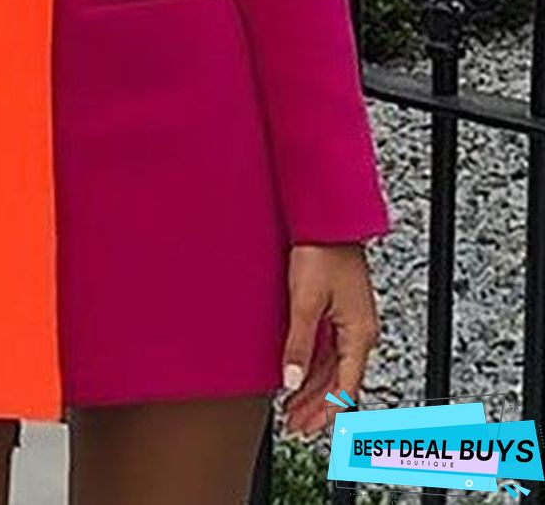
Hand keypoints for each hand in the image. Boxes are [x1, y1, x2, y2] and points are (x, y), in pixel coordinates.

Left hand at [279, 242, 380, 437]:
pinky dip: (314, 367)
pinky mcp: (340, 310)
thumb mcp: (305, 301)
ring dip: (314, 390)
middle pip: (340, 382)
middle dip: (318, 408)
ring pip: (333, 368)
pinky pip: (329, 350)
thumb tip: (291, 380)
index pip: (345, 388)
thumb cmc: (323, 253)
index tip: (307, 429)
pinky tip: (299, 375)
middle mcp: (359, 331)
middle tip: (295, 427)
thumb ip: (298, 343)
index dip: (326, 413)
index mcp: (359, 334)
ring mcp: (350, 321)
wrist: (328, 221)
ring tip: (292, 407)